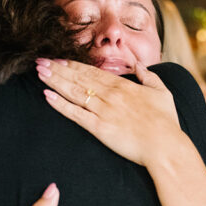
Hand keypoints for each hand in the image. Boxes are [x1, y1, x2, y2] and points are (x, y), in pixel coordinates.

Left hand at [36, 58, 181, 166]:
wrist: (165, 146)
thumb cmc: (166, 121)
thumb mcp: (162, 92)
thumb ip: (148, 76)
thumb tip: (139, 64)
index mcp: (123, 86)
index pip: (92, 71)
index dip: (73, 64)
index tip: (59, 59)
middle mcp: (110, 95)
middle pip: (78, 78)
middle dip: (58, 69)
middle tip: (40, 61)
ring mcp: (103, 111)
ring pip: (73, 92)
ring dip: (54, 81)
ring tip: (39, 72)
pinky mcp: (99, 128)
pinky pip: (75, 114)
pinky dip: (60, 104)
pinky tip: (47, 96)